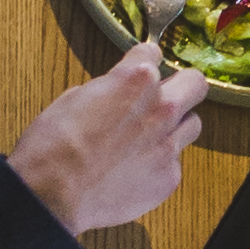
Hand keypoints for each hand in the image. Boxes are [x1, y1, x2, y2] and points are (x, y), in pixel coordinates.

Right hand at [8, 45, 202, 232]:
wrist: (54, 194)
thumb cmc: (54, 146)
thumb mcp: (72, 99)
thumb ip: (104, 91)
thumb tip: (109, 96)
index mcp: (135, 80)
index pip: (153, 54)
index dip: (143, 62)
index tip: (140, 70)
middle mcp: (161, 108)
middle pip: (195, 83)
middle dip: (182, 86)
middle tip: (167, 96)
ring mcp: (168, 144)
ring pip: (193, 124)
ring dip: (176, 126)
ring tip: (152, 137)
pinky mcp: (169, 177)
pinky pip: (175, 163)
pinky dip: (159, 164)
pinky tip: (136, 171)